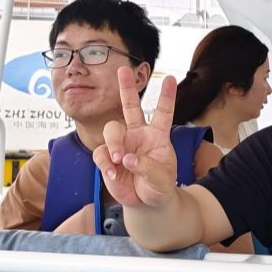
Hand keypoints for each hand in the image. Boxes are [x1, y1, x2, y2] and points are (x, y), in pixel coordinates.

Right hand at [92, 67, 178, 207]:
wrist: (146, 202)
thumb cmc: (159, 186)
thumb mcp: (162, 180)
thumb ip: (148, 168)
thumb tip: (127, 158)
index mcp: (157, 136)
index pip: (162, 113)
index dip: (166, 97)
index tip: (170, 79)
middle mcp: (138, 135)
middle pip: (130, 107)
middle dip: (126, 88)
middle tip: (122, 70)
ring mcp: (122, 144)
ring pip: (111, 130)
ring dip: (115, 144)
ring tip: (120, 161)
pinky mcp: (108, 158)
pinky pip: (101, 153)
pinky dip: (106, 163)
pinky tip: (114, 174)